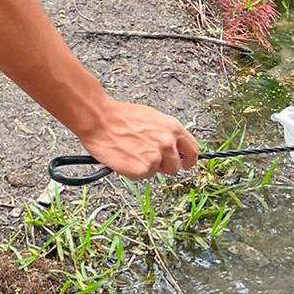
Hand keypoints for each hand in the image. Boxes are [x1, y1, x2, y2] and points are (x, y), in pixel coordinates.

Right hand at [78, 101, 199, 178]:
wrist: (100, 120)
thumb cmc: (121, 117)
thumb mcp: (153, 118)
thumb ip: (167, 133)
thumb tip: (175, 146)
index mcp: (173, 129)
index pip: (193, 151)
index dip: (189, 160)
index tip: (185, 164)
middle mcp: (168, 143)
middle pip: (176, 166)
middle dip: (164, 165)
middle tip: (148, 157)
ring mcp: (156, 158)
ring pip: (157, 171)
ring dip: (148, 166)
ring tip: (133, 152)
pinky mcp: (143, 170)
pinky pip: (143, 176)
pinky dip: (134, 171)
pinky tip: (126, 157)